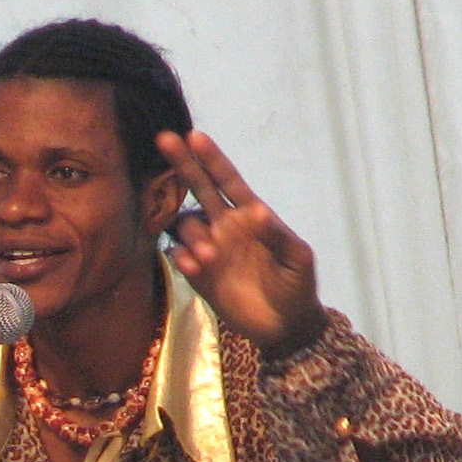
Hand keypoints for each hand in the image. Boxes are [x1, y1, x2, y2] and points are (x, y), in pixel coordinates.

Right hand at [157, 129, 324, 355]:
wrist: (285, 326)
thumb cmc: (296, 285)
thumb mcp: (297, 257)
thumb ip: (276, 234)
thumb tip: (255, 211)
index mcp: (250, 215)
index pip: (227, 180)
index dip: (211, 158)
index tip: (194, 136)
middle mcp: (225, 226)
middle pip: (199, 188)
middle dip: (182, 164)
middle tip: (164, 139)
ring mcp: (211, 249)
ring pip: (187, 226)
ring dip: (193, 235)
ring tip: (209, 257)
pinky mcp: (199, 275)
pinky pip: (181, 258)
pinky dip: (183, 258)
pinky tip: (194, 267)